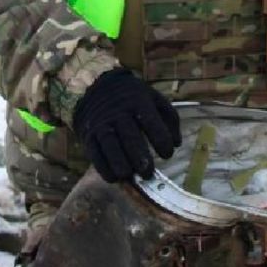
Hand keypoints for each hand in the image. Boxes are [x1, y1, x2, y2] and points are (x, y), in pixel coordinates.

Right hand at [72, 68, 181, 182]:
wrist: (96, 88)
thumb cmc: (132, 99)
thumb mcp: (153, 98)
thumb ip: (170, 119)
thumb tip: (176, 143)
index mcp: (139, 102)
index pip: (152, 123)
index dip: (161, 141)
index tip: (167, 154)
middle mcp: (119, 112)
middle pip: (129, 136)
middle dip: (140, 158)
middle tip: (148, 173)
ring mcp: (102, 123)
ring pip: (110, 145)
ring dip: (120, 164)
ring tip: (130, 175)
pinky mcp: (89, 134)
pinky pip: (95, 153)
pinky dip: (103, 168)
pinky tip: (114, 178)